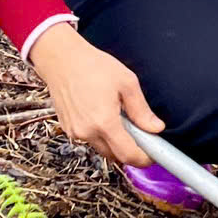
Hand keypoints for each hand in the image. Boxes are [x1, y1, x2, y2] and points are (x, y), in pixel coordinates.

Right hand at [29, 24, 162, 166]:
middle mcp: (87, 132)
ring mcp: (75, 132)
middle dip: (130, 150)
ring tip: (119, 117)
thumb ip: (141, 110)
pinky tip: (102, 114)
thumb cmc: (93, 66)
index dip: (143, 159)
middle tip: (140, 133)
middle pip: (115, 156)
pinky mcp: (67, 128)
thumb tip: (155, 128)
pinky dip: (100, 135)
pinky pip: (89, 140)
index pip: (128, 155)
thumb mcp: (126, 82)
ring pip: (102, 149)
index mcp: (104, 122)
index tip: (152, 155)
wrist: (62, 59)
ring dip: (114, 142)